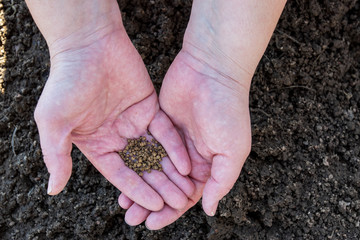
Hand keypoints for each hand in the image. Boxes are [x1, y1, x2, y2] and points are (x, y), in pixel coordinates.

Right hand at [34, 16, 193, 210]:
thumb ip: (56, 156)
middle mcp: (118, 136)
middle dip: (160, 186)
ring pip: (157, 152)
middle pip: (143, 167)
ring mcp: (135, 122)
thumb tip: (53, 189)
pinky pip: (166, 131)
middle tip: (178, 203)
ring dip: (172, 171)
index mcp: (97, 144)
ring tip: (187, 190)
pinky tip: (186, 164)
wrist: (88, 44)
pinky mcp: (151, 107)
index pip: (121, 174)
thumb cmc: (66, 83)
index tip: (154, 207)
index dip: (137, 191)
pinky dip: (175, 147)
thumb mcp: (53, 122)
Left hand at [117, 0, 285, 227]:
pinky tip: (122, 173)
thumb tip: (209, 211)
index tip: (151, 224)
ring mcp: (172, 140)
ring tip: (122, 204)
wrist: (212, 70)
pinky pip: (145, 148)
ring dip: (140, 186)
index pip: (186, 196)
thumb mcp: (232, 150)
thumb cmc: (227, 111)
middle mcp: (189, 156)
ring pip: (153, 169)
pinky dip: (135, 162)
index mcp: (208, 165)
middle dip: (150, 204)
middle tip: (131, 218)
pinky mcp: (158, 123)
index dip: (170, 211)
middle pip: (166, 186)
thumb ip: (221, 182)